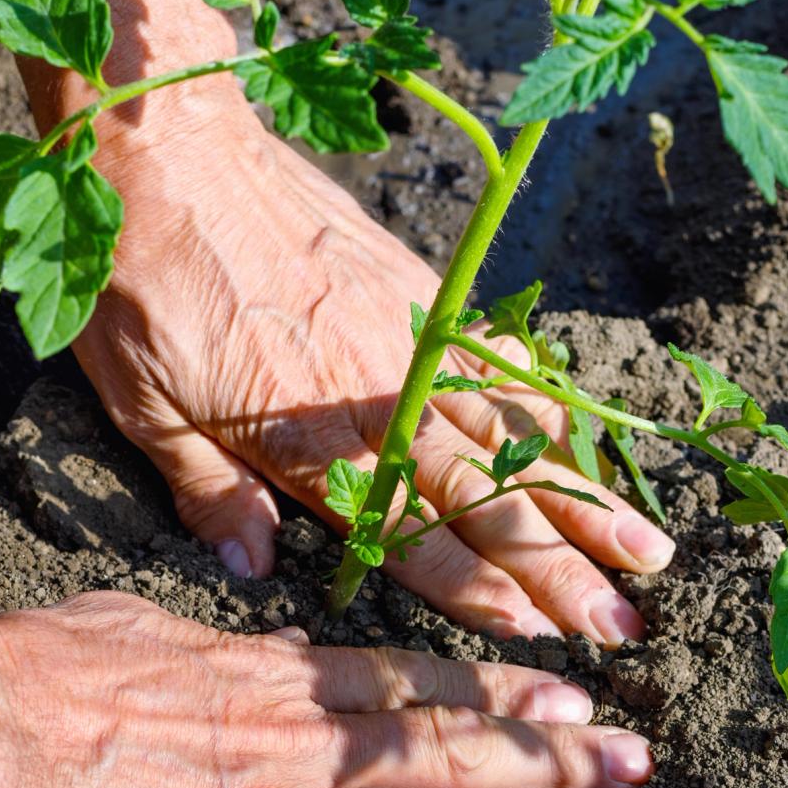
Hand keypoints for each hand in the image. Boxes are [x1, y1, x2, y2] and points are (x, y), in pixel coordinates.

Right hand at [0, 591, 651, 787]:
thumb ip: (216, 636)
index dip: (504, 687)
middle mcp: (308, 748)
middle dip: (553, 756)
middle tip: (634, 761)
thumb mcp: (141, 620)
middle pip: (454, 751)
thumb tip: (260, 626)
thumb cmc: (48, 669)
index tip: (573, 690)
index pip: (419, 680)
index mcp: (279, 676)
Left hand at [69, 81, 673, 644]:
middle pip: (486, 496)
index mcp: (306, 440)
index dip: (476, 589)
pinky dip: (548, 404)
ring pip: (513, 432)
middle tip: (628, 621)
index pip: (408, 534)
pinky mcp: (419, 287)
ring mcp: (409, 338)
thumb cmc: (140, 284)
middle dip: (561, 568)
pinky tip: (585, 435)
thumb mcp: (141, 406)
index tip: (539, 634)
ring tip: (646, 546)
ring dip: (582, 494)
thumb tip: (253, 568)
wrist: (170, 153)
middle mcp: (376, 397)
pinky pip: (499, 358)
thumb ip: (208, 493)